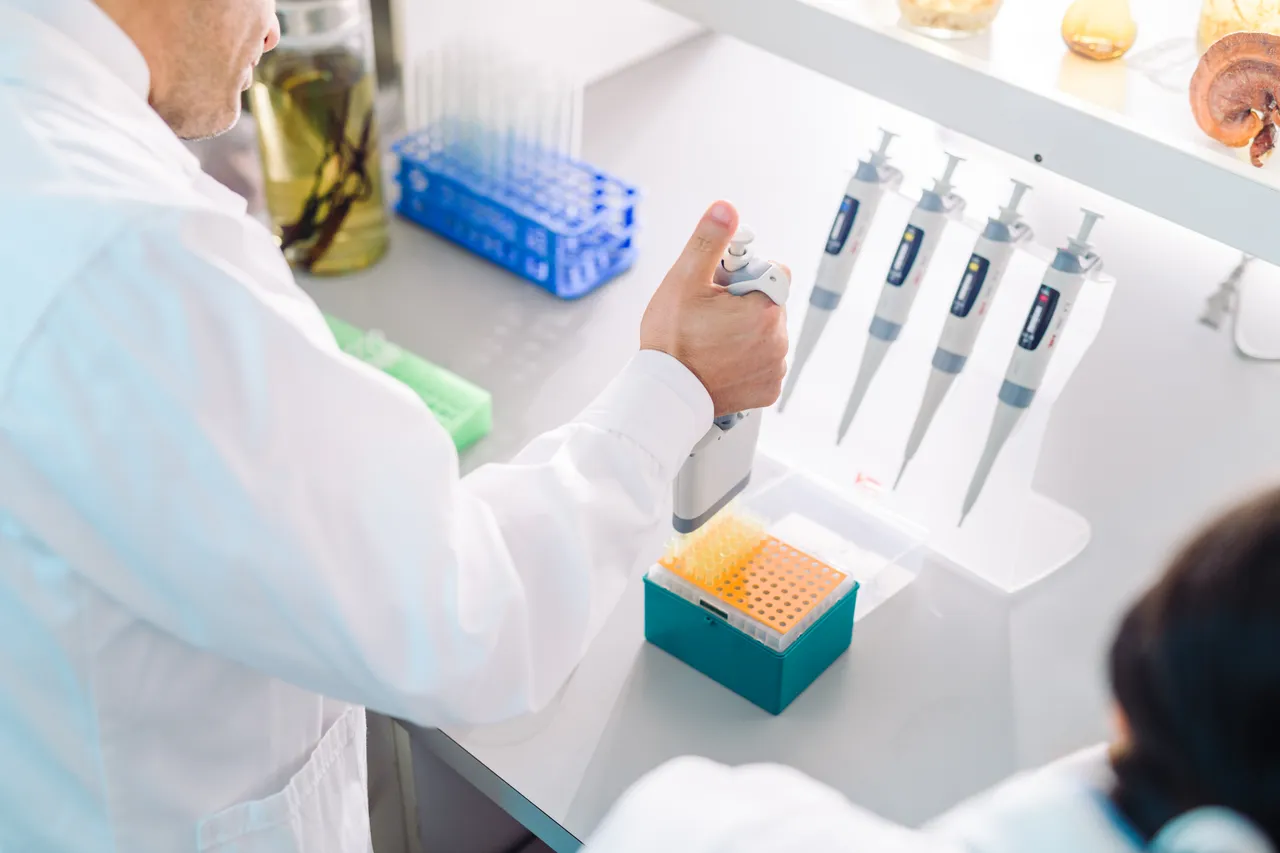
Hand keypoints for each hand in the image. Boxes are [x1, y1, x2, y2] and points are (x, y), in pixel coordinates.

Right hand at [640, 201, 789, 417]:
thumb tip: (726, 209)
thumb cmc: (670, 342)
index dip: (745, 275)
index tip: (723, 287)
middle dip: (745, 303)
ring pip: (767, 333)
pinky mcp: (768, 389)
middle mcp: (778, 339)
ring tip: (712, 340)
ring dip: (747, 332)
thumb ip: (709, 241)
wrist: (664, 394)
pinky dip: (748, 360)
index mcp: (764, 309)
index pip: (774, 272)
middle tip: (710, 315)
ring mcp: (774, 367)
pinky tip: (721, 360)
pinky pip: (764, 363)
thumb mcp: (684, 280)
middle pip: (769, 303)